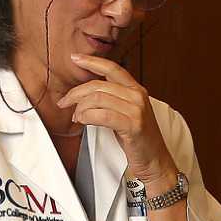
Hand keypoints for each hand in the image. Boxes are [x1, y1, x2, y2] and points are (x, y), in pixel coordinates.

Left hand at [65, 55, 175, 189]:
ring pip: (98, 99)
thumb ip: (112, 100)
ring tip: (76, 117)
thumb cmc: (139, 141)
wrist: (156, 162)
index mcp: (136, 90)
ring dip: (80, 108)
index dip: (91, 61)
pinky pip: (102, 115)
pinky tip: (83, 121)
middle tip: (65, 102)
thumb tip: (85, 96)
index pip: (111, 68)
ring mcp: (136, 110)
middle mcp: (137, 96)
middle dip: (76, 93)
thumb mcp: (126, 114)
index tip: (75, 58)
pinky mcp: (133, 125)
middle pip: (98, 85)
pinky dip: (87, 117)